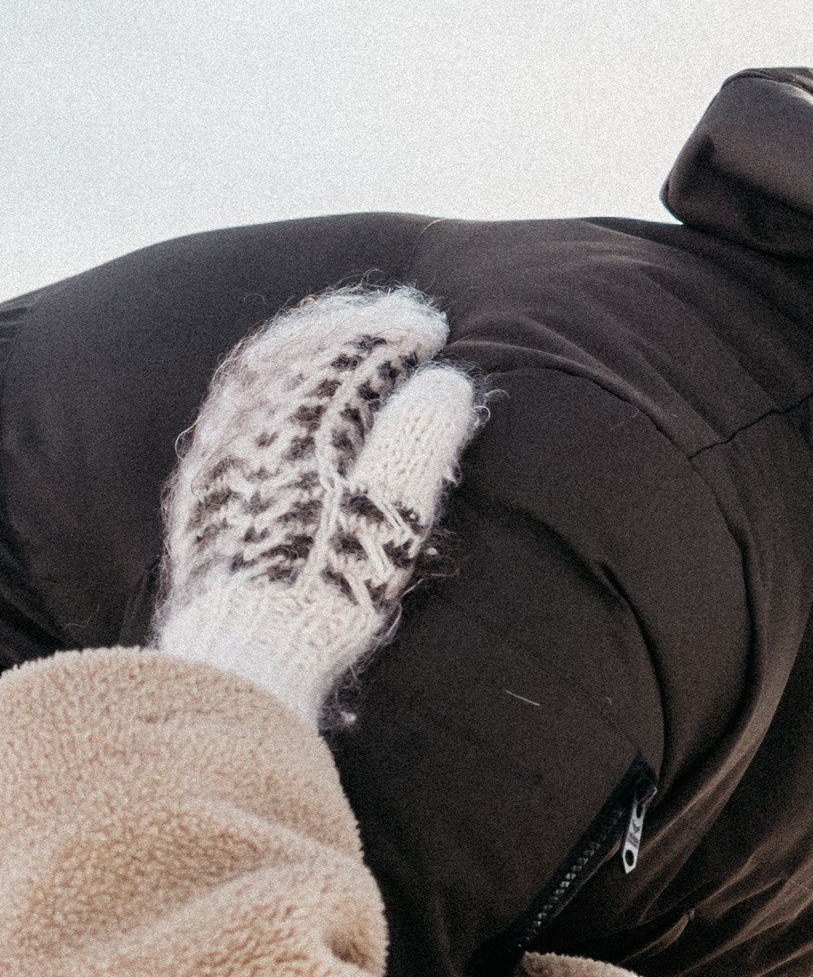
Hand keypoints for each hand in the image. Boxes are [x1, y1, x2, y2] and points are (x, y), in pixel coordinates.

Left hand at [151, 284, 483, 729]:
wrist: (240, 654)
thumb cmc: (323, 591)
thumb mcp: (390, 518)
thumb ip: (418, 442)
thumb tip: (446, 382)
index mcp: (302, 428)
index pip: (349, 355)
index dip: (393, 334)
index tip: (432, 327)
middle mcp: (253, 427)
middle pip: (301, 352)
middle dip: (350, 329)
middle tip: (392, 322)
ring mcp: (221, 455)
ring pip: (261, 373)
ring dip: (305, 346)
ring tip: (339, 338)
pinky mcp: (203, 488)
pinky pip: (233, 406)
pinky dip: (266, 381)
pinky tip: (279, 392)